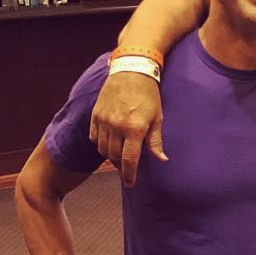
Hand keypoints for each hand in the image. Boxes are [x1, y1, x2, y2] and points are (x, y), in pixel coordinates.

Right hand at [88, 72, 166, 186]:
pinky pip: (94, 137)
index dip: (129, 175)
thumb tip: (161, 160)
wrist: (131, 70)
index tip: (130, 183)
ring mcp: (103, 120)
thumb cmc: (148, 95)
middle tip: (127, 169)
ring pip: (103, 149)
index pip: (129, 160)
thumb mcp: (157, 118)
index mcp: (134, 129)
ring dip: (111, 156)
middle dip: (121, 166)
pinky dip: (100, 143)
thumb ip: (156, 141)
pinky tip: (109, 142)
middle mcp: (116, 126)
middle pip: (114, 157)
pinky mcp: (95, 114)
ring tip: (119, 156)